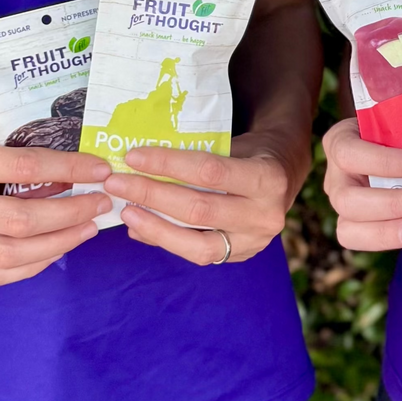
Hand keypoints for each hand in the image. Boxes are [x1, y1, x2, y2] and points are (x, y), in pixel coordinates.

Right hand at [0, 128, 113, 287]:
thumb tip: (74, 169)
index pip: (25, 167)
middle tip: (101, 203)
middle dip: (71, 214)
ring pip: (11, 255)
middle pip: (21, 220)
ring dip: (59, 244)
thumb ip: (14, 156)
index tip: (100, 170)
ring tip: (87, 228)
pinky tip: (56, 249)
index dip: (69, 168)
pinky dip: (33, 265)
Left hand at [108, 128, 300, 265]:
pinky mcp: (239, 257)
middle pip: (198, 209)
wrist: (285, 176)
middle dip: (152, 195)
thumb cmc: (252, 151)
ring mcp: (253, 242)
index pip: (209, 171)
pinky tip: (140, 228)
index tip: (134, 156)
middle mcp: (264, 215)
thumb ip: (199, 156)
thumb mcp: (236, 143)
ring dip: (154, 227)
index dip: (167, 164)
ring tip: (125, 212)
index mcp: (267, 178)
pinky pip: (197, 254)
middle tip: (116, 183)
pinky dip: (166, 241)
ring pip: (196, 244)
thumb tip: (142, 161)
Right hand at [322, 117, 401, 251]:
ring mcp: (344, 208)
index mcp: (339, 142)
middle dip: (391, 205)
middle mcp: (336, 178)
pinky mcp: (360, 230)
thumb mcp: (398, 117)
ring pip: (350, 231)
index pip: (348, 153)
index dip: (383, 162)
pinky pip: (378, 244)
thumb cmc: (397, 128)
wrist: (398, 145)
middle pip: (346, 201)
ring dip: (393, 232)